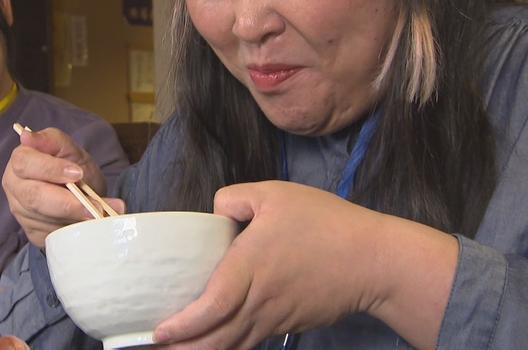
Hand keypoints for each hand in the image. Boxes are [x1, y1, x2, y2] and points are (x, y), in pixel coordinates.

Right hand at [2, 127, 124, 247]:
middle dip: (67, 202)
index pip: (25, 163)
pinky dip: (73, 230)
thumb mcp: (70, 150)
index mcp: (20, 160)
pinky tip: (88, 224)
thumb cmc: (73, 168)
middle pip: (34, 196)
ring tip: (100, 213)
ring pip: (45, 219)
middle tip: (95, 206)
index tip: (77, 173)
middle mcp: (15, 187)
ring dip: (75, 218)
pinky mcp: (33, 232)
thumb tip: (26, 136)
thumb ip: (53, 141)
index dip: (50, 169)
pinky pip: (51, 234)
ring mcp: (21, 212)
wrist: (82, 194)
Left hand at [152, 181, 457, 349]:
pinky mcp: (287, 323)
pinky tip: (213, 344)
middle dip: (182, 349)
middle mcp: (258, 300)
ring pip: (231, 345)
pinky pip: (250, 342)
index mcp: (250, 267)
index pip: (210, 307)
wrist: (375, 261)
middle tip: (152, 348)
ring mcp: (274, 317)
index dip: (182, 326)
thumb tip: (212, 212)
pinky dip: (227, 347)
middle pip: (214, 338)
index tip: (158, 332)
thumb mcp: (275, 193)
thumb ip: (234, 198)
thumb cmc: (326, 223)